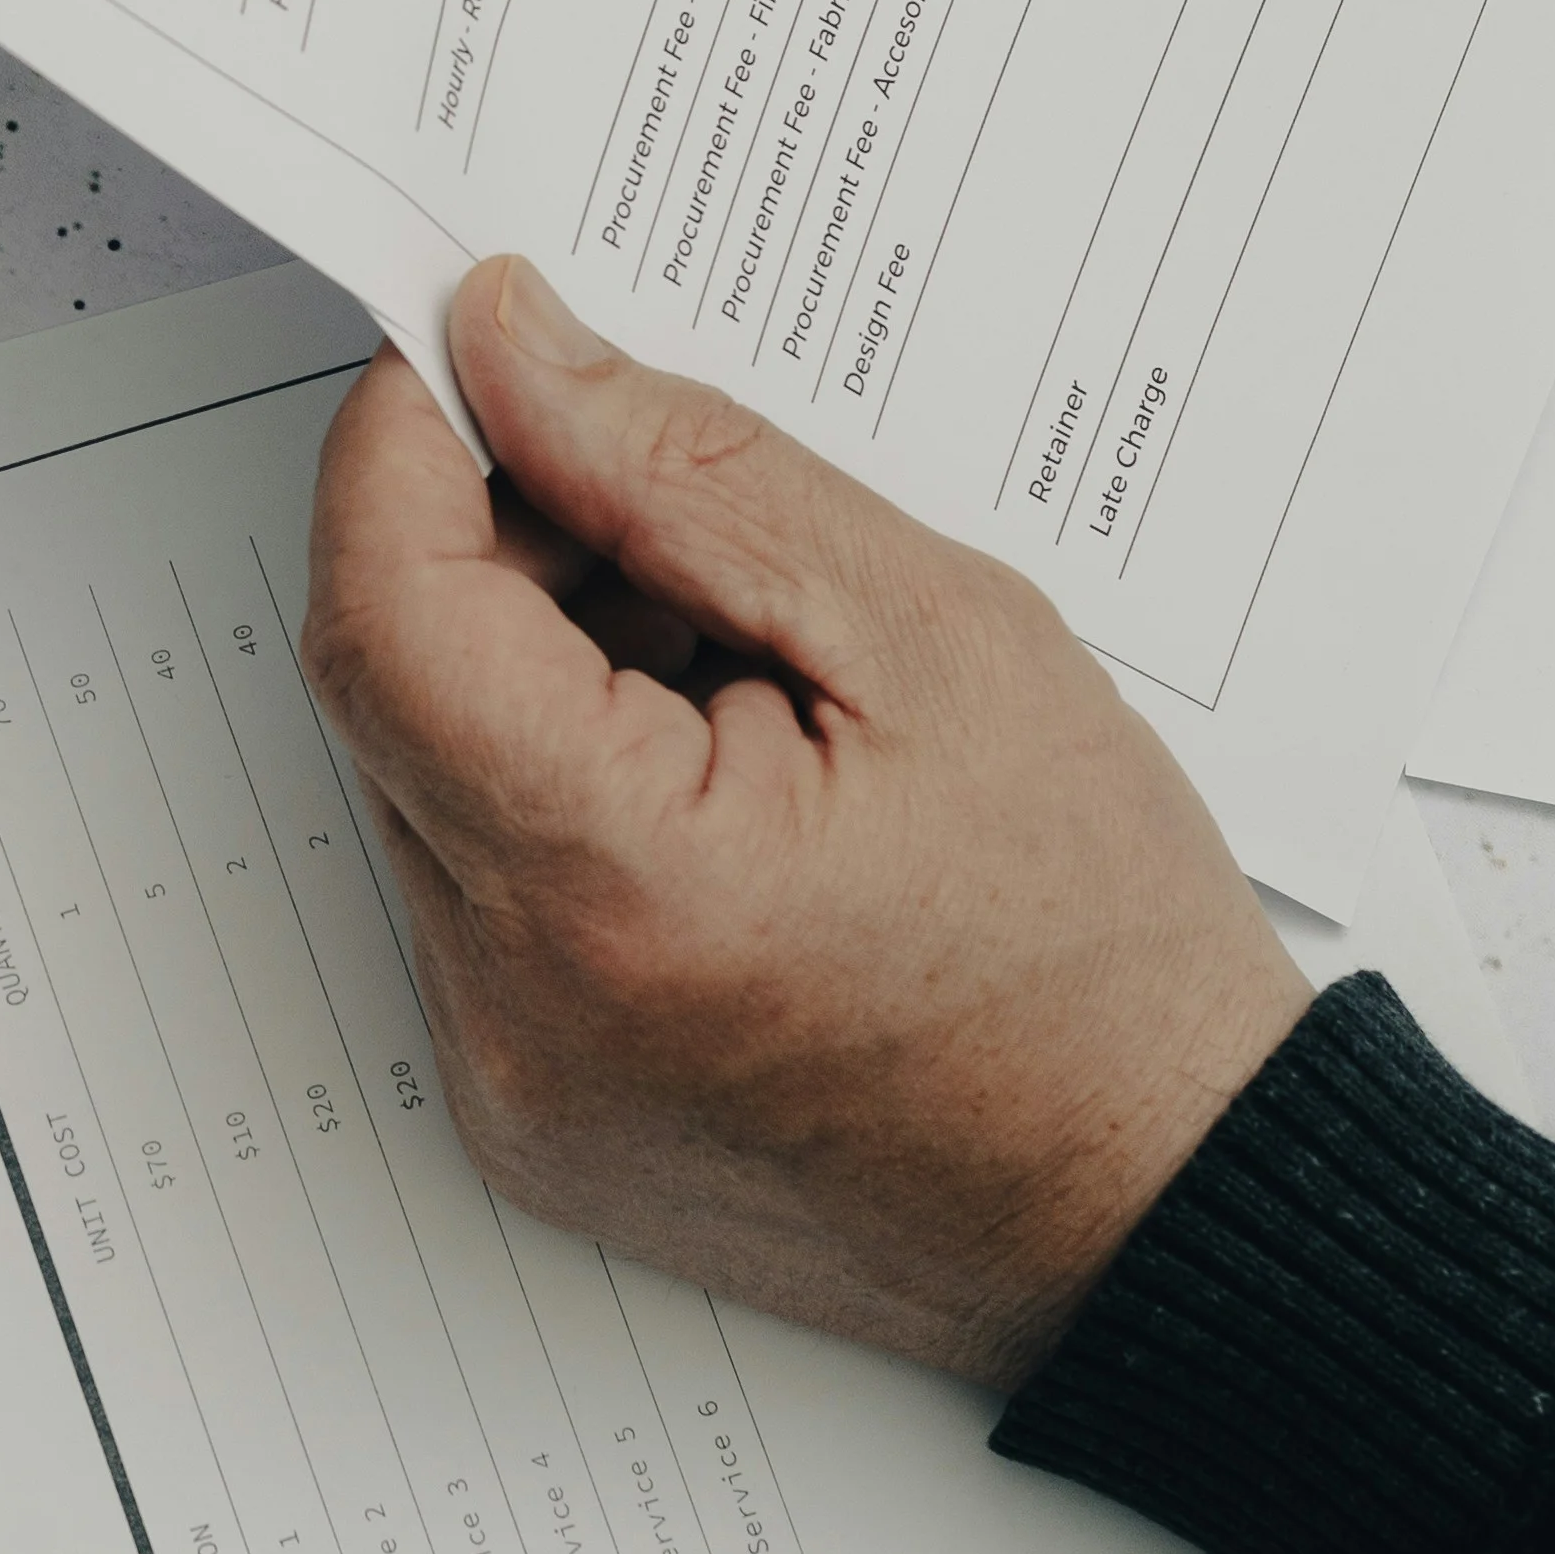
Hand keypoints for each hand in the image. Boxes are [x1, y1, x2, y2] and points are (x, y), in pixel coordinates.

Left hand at [295, 260, 1311, 1387]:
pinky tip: (721, 774)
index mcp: (621, 894)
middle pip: (393, 692)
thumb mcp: (937, 640)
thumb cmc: (1102, 958)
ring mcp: (511, 1083)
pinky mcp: (529, 1113)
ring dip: (533, 670)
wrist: (1166, 1209)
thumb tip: (512, 350)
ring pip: (430, 779)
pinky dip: (561, 788)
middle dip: (490, 544)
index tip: (474, 344)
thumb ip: (691, 476)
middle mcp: (520, 1013)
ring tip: (739, 663)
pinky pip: (478, 890)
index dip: (405, 444)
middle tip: (649, 486)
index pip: (388, 612)